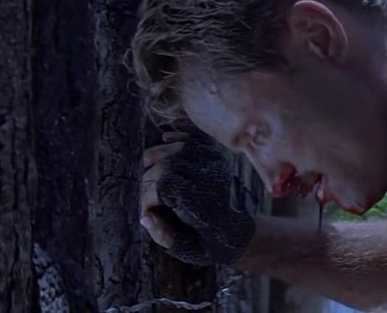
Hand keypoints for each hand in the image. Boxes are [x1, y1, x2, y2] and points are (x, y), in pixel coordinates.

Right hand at [139, 130, 257, 265]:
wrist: (243, 234)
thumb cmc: (211, 245)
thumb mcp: (187, 249)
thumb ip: (164, 236)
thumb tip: (143, 217)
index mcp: (200, 202)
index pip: (161, 186)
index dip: (147, 198)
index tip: (146, 212)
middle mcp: (206, 178)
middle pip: (164, 166)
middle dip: (148, 180)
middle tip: (145, 195)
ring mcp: (212, 164)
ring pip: (176, 149)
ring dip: (157, 155)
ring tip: (146, 165)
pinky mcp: (217, 157)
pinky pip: (194, 138)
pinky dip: (178, 135)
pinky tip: (166, 138)